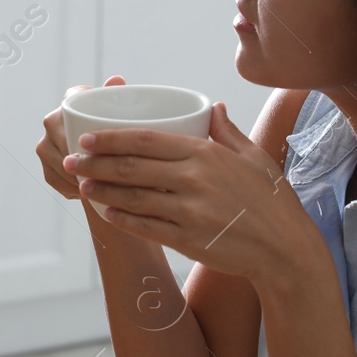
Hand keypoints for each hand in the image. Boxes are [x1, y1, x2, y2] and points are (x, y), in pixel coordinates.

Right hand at [36, 75, 126, 200]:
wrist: (105, 155)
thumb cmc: (118, 130)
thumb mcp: (123, 113)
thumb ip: (120, 96)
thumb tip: (116, 79)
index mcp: (70, 100)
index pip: (71, 107)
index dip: (86, 124)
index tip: (103, 139)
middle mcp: (52, 121)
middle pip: (65, 141)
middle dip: (85, 158)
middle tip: (110, 170)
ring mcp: (45, 146)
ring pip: (61, 163)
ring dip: (80, 176)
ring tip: (105, 184)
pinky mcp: (46, 169)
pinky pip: (58, 180)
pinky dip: (75, 187)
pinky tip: (91, 191)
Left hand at [62, 103, 322, 283]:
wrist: (285, 249)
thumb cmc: (272, 200)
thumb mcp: (254, 157)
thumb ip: (227, 132)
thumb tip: (212, 106)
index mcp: (206, 154)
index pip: (146, 140)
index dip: (112, 138)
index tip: (88, 137)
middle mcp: (193, 180)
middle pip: (132, 168)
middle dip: (95, 163)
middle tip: (71, 160)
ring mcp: (188, 212)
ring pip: (133, 197)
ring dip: (102, 190)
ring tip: (82, 184)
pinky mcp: (187, 240)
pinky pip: (145, 226)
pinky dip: (122, 218)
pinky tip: (106, 211)